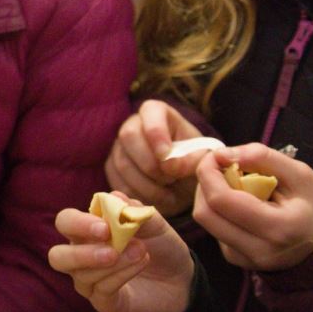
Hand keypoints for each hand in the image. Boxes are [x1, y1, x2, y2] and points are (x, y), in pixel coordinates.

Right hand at [49, 198, 192, 311]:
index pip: (65, 223)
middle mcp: (81, 257)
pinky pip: (102, 289)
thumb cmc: (161, 247)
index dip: (78, 224)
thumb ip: (134, 209)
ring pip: (82, 275)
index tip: (104, 227)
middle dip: (80, 253)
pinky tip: (141, 263)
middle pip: (57, 257)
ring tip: (141, 251)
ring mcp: (90, 282)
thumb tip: (114, 196)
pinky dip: (122, 274)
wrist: (182, 279)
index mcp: (87, 232)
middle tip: (110, 246)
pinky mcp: (104, 302)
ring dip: (113, 262)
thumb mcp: (153, 224)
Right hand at [105, 100, 204, 216]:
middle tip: (171, 179)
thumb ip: (190, 160)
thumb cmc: (193, 163)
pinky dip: (138, 195)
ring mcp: (119, 146)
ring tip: (169, 192)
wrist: (183, 182)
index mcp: (158, 112)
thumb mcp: (201, 159)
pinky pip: (117, 181)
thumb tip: (169, 165)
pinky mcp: (112, 167)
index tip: (166, 155)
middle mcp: (133, 124)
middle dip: (150, 163)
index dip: (156, 132)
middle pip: (129, 136)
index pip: (150, 111)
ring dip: (147, 184)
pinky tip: (156, 200)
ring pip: (122, 163)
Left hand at [193, 146, 312, 269]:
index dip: (208, 173)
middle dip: (204, 183)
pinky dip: (218, 211)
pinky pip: (214, 230)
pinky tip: (238, 203)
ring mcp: (246, 260)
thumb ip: (263, 158)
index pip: (222, 200)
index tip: (214, 155)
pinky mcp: (237, 260)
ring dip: (208, 196)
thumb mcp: (300, 173)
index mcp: (279, 228)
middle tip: (219, 166)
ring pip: (205, 222)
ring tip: (231, 182)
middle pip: (205, 213)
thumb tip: (222, 154)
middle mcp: (260, 250)